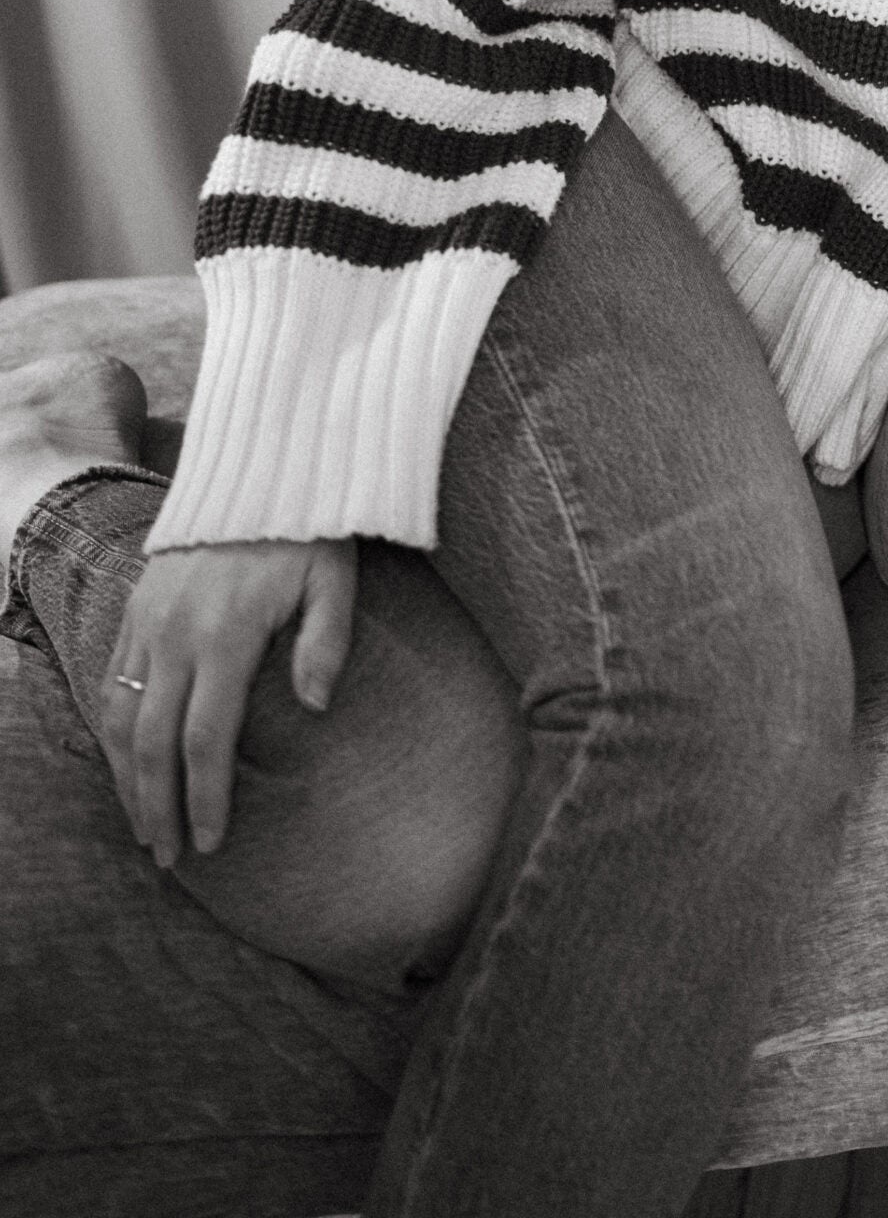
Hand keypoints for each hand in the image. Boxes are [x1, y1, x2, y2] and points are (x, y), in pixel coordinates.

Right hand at [102, 537, 357, 865]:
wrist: (260, 470)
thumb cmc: (309, 532)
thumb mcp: (335, 579)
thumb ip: (327, 642)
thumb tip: (317, 707)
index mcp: (227, 635)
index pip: (207, 739)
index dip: (205, 797)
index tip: (211, 842)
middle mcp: (176, 635)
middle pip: (154, 742)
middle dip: (158, 807)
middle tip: (169, 858)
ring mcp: (147, 622)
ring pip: (122, 719)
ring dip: (128, 780)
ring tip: (144, 827)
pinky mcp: (135, 610)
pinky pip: (111, 682)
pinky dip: (113, 731)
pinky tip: (125, 763)